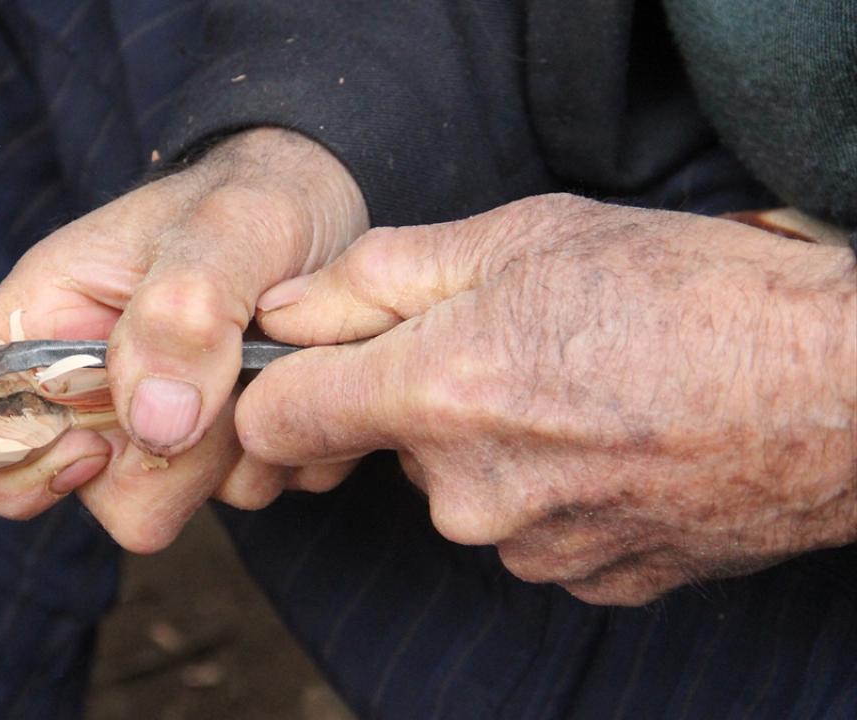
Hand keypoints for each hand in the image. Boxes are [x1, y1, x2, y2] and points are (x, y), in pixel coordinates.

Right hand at [0, 128, 366, 550]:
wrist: (326, 211)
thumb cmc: (254, 200)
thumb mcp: (227, 227)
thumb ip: (182, 311)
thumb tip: (155, 424)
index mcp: (40, 325)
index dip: (5, 463)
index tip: (94, 445)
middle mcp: (82, 391)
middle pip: (87, 489)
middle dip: (169, 453)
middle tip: (229, 369)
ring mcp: (149, 431)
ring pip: (170, 504)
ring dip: (237, 450)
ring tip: (270, 363)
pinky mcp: (212, 453)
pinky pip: (243, 496)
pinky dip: (281, 454)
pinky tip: (293, 388)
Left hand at [239, 194, 856, 603]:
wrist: (840, 387)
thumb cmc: (690, 291)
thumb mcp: (523, 236)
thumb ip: (377, 276)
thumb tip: (287, 309)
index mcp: (434, 394)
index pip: (281, 418)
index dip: (287, 383)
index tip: (316, 363)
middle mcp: (466, 494)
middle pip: (385, 448)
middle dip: (421, 397)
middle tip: (514, 343)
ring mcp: (529, 549)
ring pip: (462, 489)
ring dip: (491, 444)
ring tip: (584, 388)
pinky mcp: (586, 581)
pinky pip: (528, 530)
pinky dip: (551, 489)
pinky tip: (616, 443)